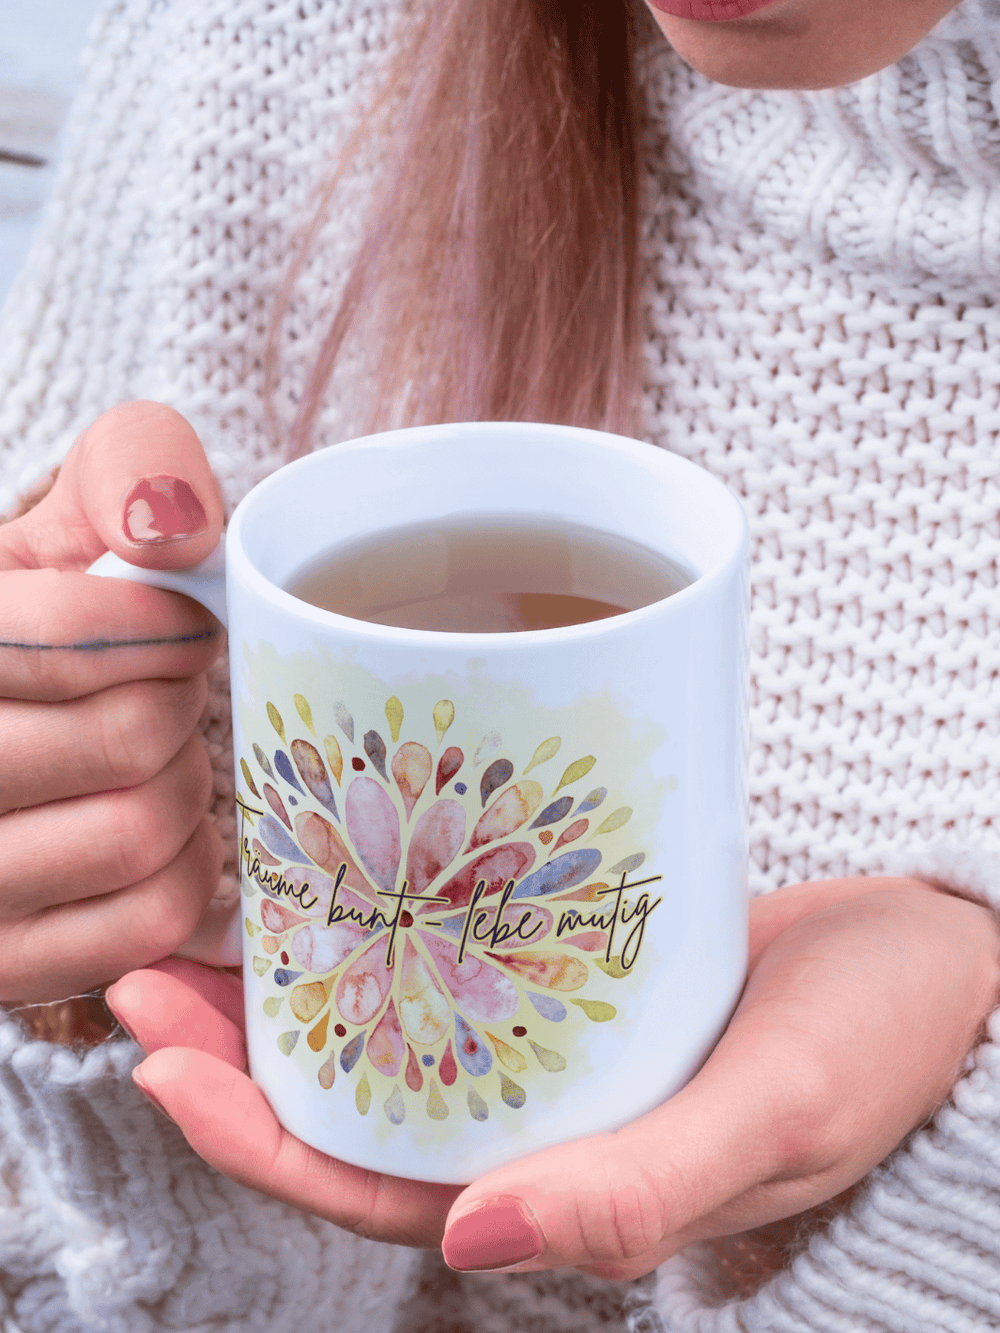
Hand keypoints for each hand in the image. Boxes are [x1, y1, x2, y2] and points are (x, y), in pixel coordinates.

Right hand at [0, 401, 226, 1000]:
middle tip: (169, 690)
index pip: (67, 640)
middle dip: (178, 702)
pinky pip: (151, 917)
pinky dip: (187, 870)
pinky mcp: (4, 962)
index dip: (161, 626)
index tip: (183, 624)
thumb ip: (127, 471)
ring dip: (186, 784)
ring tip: (158, 756)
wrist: (4, 720)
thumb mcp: (58, 529)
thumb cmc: (33, 631)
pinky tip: (158, 828)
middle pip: (129, 738)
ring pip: (142, 832)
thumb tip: (181, 528)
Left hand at [106, 876, 999, 1268]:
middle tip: (149, 965)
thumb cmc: (881, 1044)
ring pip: (394, 1040)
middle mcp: (544, 1124)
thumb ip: (634, 1193)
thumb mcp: (773, 1119)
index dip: (253, 1138)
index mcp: (569, 1187)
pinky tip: (343, 887)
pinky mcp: (581, 982)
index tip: (161, 1050)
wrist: (949, 963)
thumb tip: (467, 1243)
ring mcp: (558, 1054)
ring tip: (207, 922)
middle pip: (355, 1108)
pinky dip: (387, 938)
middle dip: (238, 1054)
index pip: (373, 1186)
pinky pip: (458, 971)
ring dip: (297, 992)